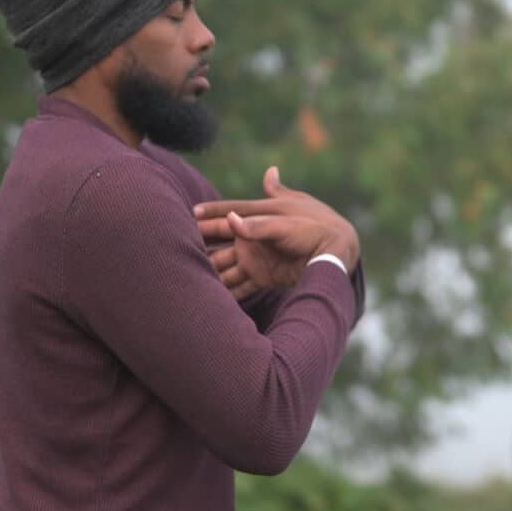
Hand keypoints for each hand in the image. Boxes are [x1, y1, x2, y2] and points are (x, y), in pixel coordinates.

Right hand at [195, 167, 358, 296]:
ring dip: (210, 271)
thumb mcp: (285, 224)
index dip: (209, 213)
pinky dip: (226, 291)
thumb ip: (257, 225)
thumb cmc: (314, 229)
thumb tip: (231, 219)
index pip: (228, 213)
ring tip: (184, 276)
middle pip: (221, 241)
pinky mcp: (264, 275)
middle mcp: (254, 237)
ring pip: (226, 265)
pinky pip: (240, 284)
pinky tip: (210, 297)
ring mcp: (258, 257)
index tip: (189, 213)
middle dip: (200, 243)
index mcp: (259, 216)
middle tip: (175, 245)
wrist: (337, 251)